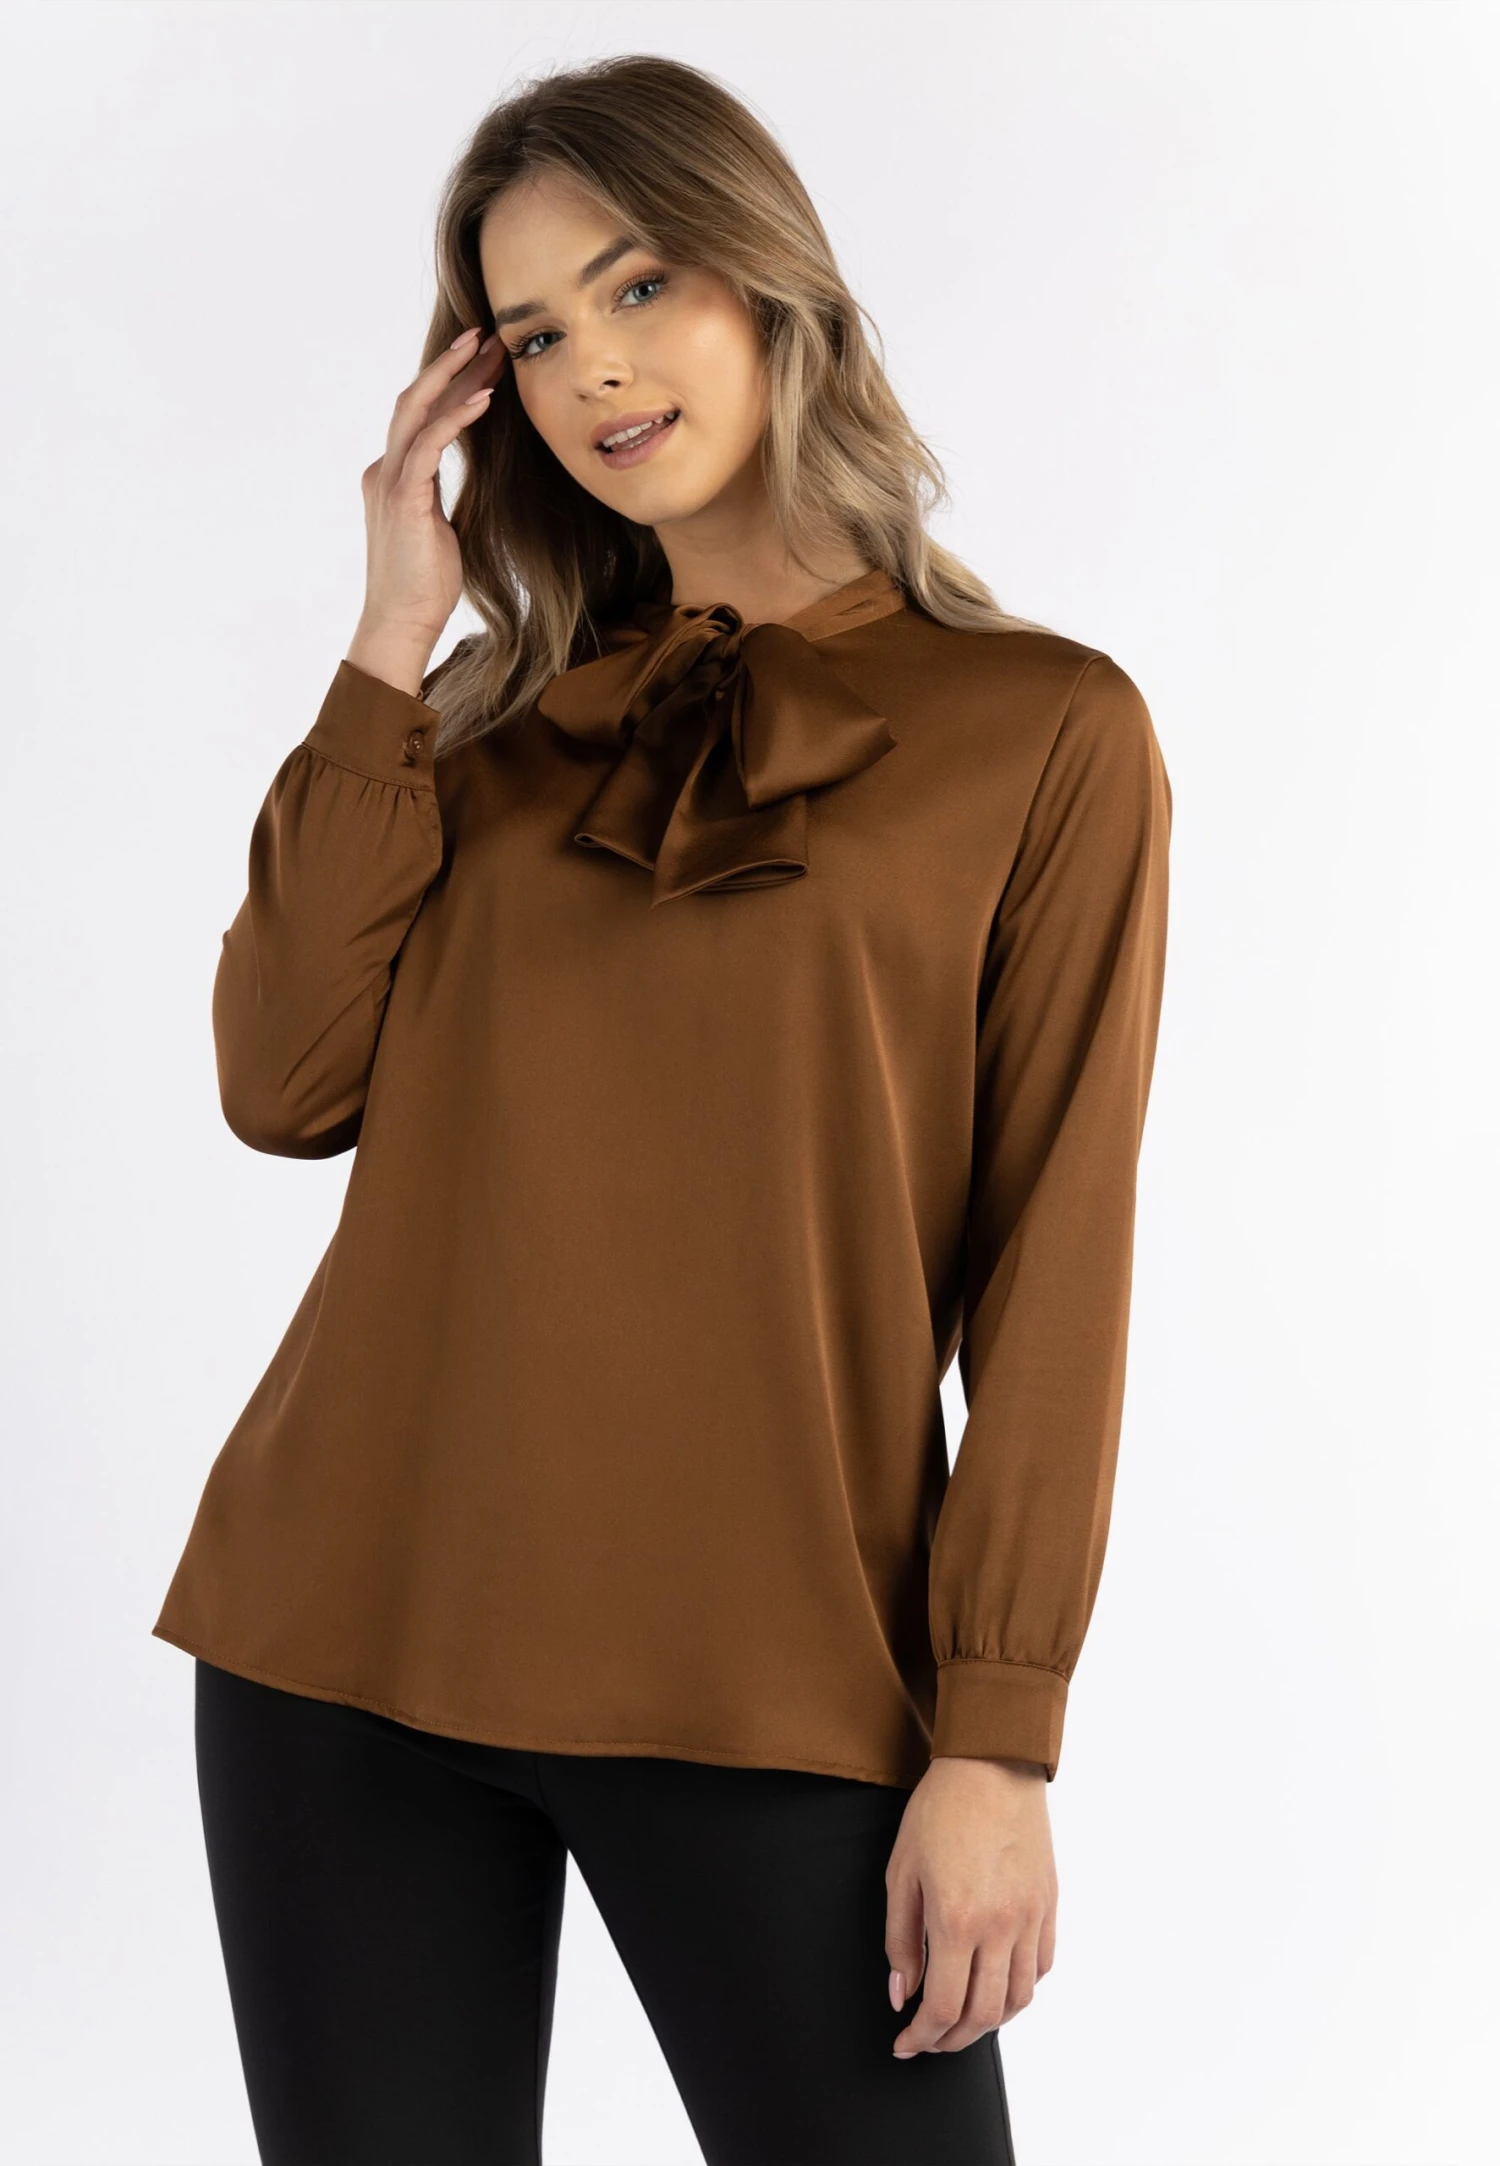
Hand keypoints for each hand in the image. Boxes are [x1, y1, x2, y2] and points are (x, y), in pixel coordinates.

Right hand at [346, 325, 508, 692]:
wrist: (401, 624)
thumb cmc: (426, 587)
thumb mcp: (441, 531)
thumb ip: (443, 497)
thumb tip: (469, 479)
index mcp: (392, 478)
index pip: (421, 417)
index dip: (453, 386)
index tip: (486, 364)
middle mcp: (384, 471)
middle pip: (415, 400)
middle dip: (451, 365)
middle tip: (486, 336)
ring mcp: (389, 482)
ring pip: (415, 410)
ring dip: (452, 376)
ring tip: (487, 351)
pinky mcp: (403, 499)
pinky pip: (429, 445)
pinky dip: (456, 418)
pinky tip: (485, 400)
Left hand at [884, 1754, 1056, 2055]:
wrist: (991, 1764)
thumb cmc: (939, 1811)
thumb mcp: (901, 1872)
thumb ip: (901, 1940)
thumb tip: (903, 1994)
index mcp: (957, 1920)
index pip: (944, 2006)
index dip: (922, 2036)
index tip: (905, 2044)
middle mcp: (1001, 1927)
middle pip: (983, 2015)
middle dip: (952, 2040)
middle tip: (930, 2040)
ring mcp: (1031, 1918)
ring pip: (1018, 1999)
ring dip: (988, 2023)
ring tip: (962, 2020)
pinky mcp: (1049, 1904)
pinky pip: (1040, 1967)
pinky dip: (1019, 1990)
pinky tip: (996, 1985)